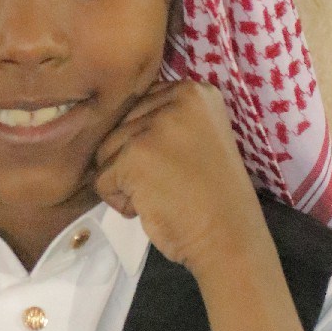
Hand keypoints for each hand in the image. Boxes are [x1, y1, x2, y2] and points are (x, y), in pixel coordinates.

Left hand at [91, 80, 305, 330]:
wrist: (229, 238)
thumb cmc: (212, 198)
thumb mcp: (198, 138)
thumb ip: (165, 120)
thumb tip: (113, 121)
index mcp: (195, 92)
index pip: (140, 106)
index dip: (146, 143)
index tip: (177, 166)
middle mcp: (177, 98)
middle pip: (119, 126)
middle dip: (133, 162)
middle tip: (172, 183)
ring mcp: (155, 125)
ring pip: (106, 151)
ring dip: (125, 182)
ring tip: (163, 194)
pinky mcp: (135, 155)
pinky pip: (102, 179)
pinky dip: (120, 201)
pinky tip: (153, 206)